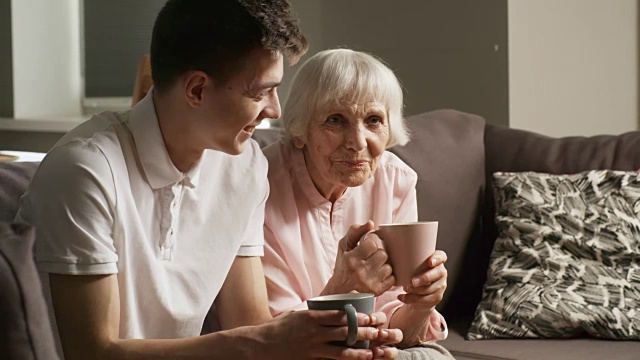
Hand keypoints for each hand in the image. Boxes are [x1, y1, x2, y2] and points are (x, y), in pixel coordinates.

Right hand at [258, 310, 401, 359]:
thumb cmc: (278, 328)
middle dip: (363, 331)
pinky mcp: (309, 359)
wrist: (260, 345)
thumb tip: (332, 310)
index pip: (339, 315)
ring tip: (371, 352)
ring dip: (358, 350)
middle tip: (379, 332)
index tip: (370, 316)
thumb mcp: (297, 315)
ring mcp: (312, 347)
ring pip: (340, 349)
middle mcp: (313, 331)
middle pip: (344, 331)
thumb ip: (314, 314)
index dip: (357, 316)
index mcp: (311, 316)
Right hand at [323, 221, 395, 296]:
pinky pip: (392, 279)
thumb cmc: (343, 266)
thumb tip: (371, 223)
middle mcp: (360, 272)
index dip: (371, 244)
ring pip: (388, 267)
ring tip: (374, 268)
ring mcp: (369, 283)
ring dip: (383, 266)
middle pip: (383, 255)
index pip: (372, 244)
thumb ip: (355, 231)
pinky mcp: (377, 291)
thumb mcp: (344, 247)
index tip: (366, 248)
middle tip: (371, 258)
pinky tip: (379, 276)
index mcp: (351, 258)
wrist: (340, 291)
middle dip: (378, 255)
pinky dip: (388, 277)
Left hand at [398, 250, 447, 311]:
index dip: (437, 258)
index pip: (442, 257)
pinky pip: (425, 299)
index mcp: (436, 261)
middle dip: (425, 277)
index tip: (430, 262)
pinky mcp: (436, 297)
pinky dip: (411, 299)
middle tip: (413, 281)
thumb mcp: (411, 265)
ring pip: (430, 288)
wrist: (417, 293)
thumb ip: (407, 259)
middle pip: (438, 273)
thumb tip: (390, 251)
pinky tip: (402, 297)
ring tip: (405, 289)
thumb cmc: (412, 274)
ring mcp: (440, 286)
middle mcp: (441, 272)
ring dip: (416, 290)